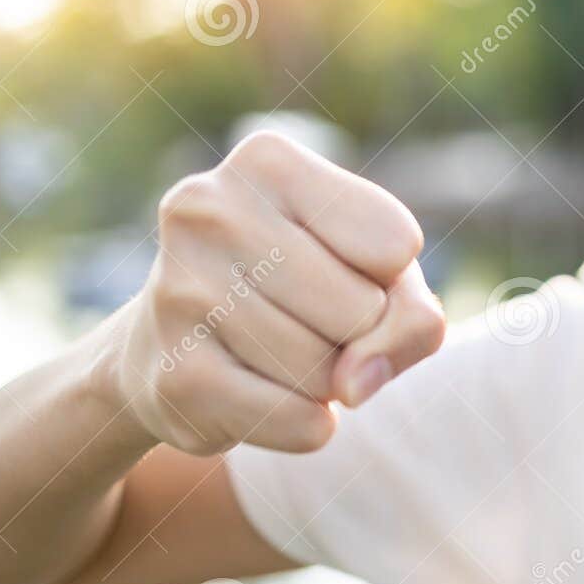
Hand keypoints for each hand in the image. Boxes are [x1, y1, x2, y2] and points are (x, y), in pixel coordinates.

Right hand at [102, 130, 446, 454]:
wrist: (171, 346)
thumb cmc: (301, 291)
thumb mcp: (378, 276)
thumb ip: (411, 317)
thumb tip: (354, 386)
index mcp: (267, 161)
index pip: (396, 244)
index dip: (388, 276)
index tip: (338, 266)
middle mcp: (210, 210)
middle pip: (363, 311)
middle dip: (356, 335)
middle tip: (304, 320)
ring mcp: (180, 291)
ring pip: (329, 372)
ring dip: (325, 382)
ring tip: (275, 353)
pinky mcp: (174, 375)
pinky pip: (299, 422)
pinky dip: (304, 423)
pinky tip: (259, 395)